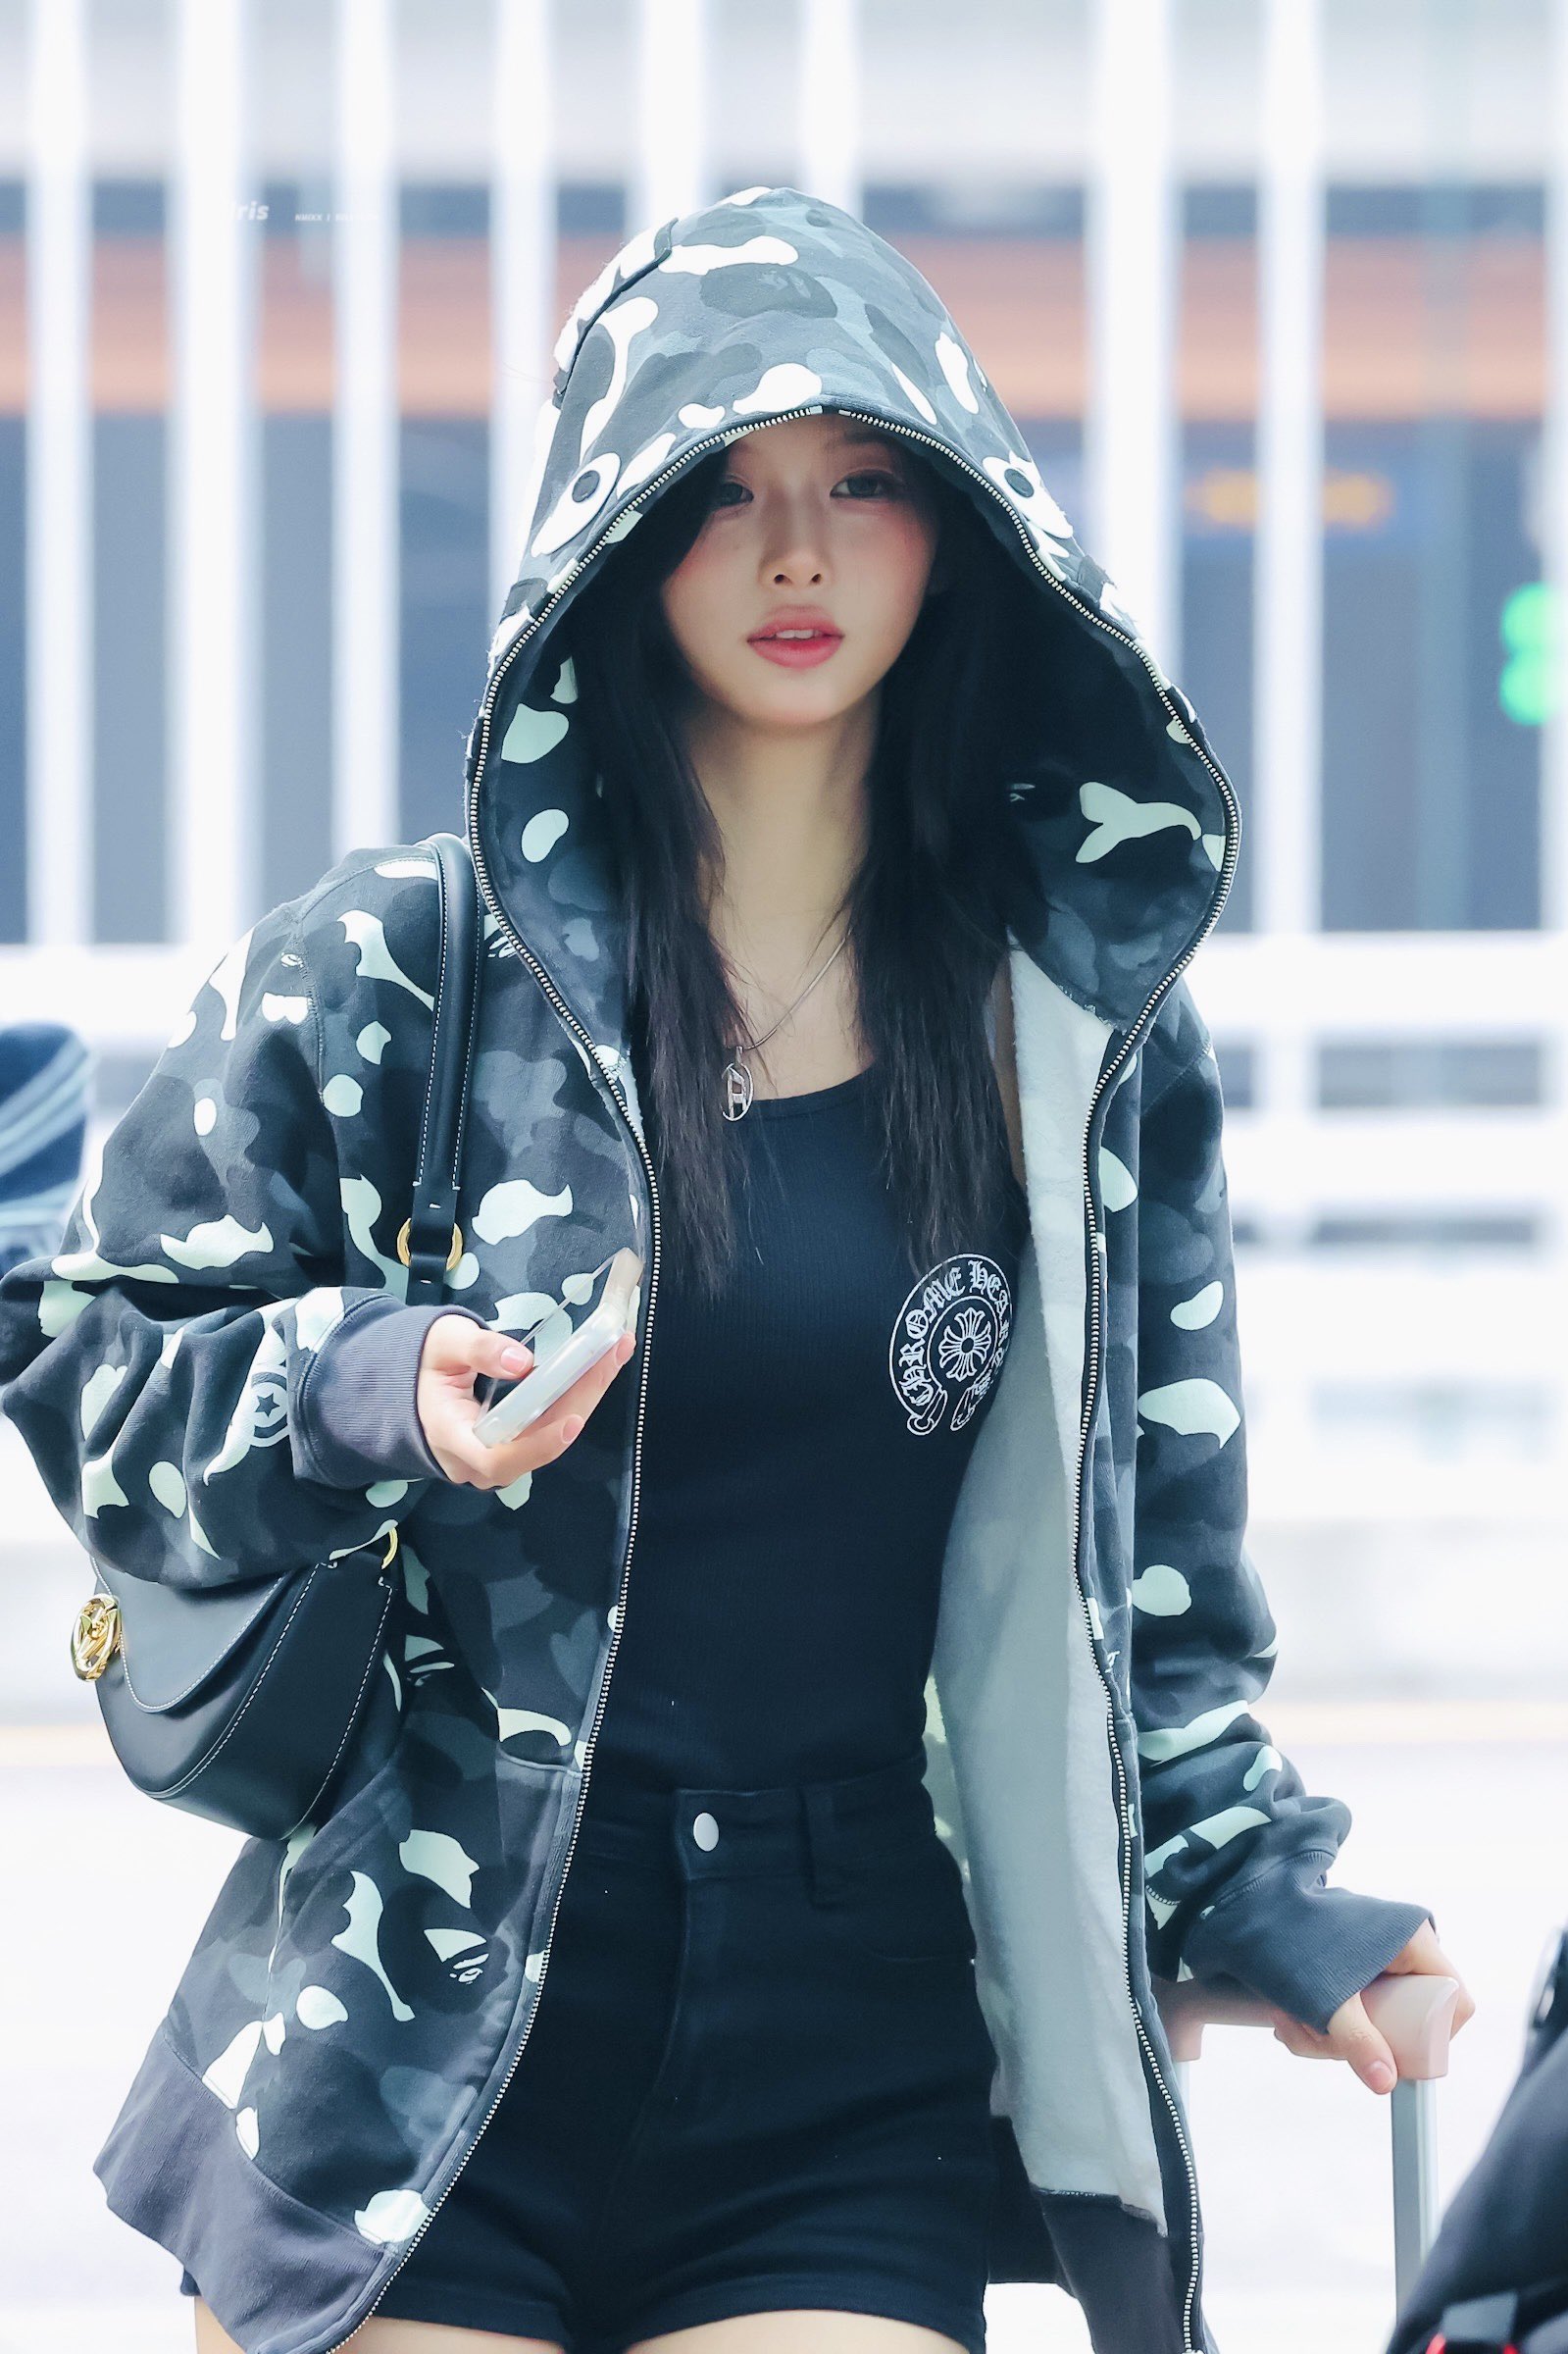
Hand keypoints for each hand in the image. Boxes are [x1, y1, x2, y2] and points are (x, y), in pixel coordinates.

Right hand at [415, 1314, 636, 1490]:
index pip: (497, 1459)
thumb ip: (478, 1350)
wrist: (411, 1387)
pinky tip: (598, 1365)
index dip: (538, 1446)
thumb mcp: (442, 1345)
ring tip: (614, 1352)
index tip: (573, 1420)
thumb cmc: (423, 1365)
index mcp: (451, 1439)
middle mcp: (477, 1460)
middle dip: (580, 1400)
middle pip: (538, 1444)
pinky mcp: (515, 1447)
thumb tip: (521, 1362)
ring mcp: (499, 1458)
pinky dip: (575, 1396)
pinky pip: (550, 1427)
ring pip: (550, 1436)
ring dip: (585, 1395)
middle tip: (612, 1354)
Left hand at [1267, 1918, 1475, 2093]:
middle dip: (1365, 2041)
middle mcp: (1402, 1945)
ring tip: (1291, 2023)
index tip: (1401, 2056)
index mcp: (1412, 1939)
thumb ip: (1356, 2040)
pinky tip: (1288, 2018)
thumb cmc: (1285, 1935)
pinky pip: (1353, 2009)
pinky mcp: (1352, 1967)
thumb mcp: (1324, 1993)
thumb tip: (1386, 2083)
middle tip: (1323, 2042)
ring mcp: (1377, 1956)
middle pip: (1410, 2017)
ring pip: (1377, 2018)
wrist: (1243, 1901)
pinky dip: (1323, 2022)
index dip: (1438, 2037)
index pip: (1454, 1998)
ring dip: (1333, 2035)